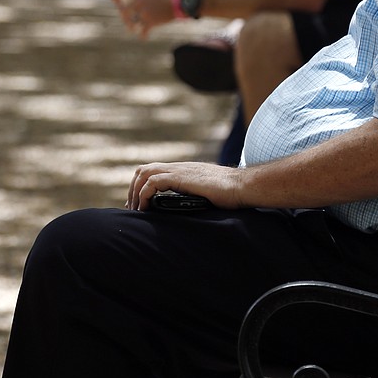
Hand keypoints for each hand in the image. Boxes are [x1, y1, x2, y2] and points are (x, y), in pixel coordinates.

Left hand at [111, 0, 181, 37]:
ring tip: (131, 28)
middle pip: (123, 9)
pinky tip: (143, 37)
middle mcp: (139, 2)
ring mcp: (145, 13)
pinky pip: (144, 31)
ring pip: (131, 21)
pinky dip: (143, 35)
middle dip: (121, 12)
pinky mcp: (153, 22)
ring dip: (129, 25)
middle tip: (123, 13)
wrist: (185, 0)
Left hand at [127, 162, 243, 210]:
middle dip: (133, 189)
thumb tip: (187, 210)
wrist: (243, 186)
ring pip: (144, 173)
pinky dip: (144, 194)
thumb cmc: (232, 193)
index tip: (139, 205)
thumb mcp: (208, 193)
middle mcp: (180, 167)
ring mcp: (180, 170)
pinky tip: (145, 208)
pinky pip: (153, 182)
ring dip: (135, 192)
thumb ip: (196, 195)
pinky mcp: (182, 178)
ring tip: (136, 210)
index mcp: (185, 170)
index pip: (153, 171)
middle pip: (144, 169)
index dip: (141, 186)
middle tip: (133, 209)